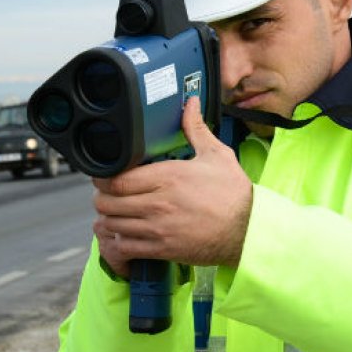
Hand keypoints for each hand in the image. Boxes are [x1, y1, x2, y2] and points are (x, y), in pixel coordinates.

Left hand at [92, 96, 252, 278]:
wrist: (248, 230)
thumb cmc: (234, 194)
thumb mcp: (217, 156)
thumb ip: (196, 129)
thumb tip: (190, 103)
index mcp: (168, 176)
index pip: (117, 178)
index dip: (103, 177)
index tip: (104, 175)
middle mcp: (159, 202)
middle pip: (108, 201)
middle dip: (103, 197)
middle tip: (108, 194)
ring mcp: (158, 227)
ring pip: (112, 224)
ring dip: (109, 218)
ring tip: (115, 213)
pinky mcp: (162, 249)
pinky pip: (124, 247)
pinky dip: (118, 241)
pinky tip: (125, 234)